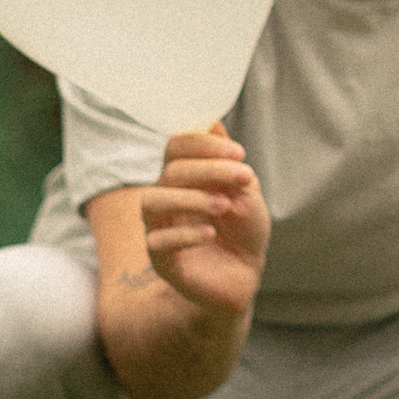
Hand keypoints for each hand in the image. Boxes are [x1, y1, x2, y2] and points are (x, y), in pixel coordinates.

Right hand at [136, 124, 267, 320]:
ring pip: (152, 202)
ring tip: (224, 206)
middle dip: (209, 170)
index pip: (176, 147)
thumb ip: (230, 164)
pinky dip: (186, 234)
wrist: (245, 274)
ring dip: (191, 199)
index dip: (203, 144)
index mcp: (184, 177)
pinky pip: (157, 242)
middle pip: (170, 172)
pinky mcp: (160, 260)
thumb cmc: (243, 229)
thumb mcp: (246, 193)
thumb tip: (214, 124)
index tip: (239, 153)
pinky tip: (211, 234)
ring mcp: (159, 228)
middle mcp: (165, 198)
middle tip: (243, 177)